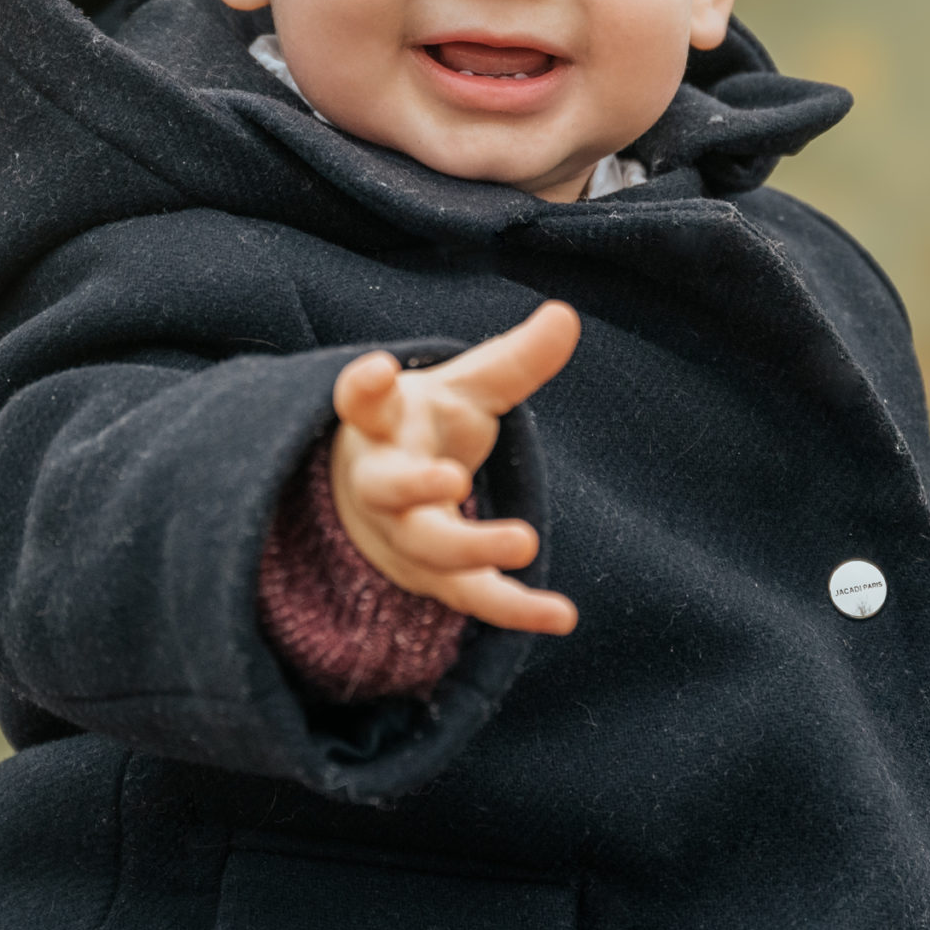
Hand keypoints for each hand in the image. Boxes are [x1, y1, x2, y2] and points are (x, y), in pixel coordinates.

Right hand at [329, 302, 580, 636]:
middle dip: (414, 485)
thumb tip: (568, 314)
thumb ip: (514, 361)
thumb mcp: (465, 389)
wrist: (377, 506)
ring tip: (525, 541)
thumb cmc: (426, 431)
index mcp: (383, 424)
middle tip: (452, 478)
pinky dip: (516, 609)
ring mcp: (404, 535)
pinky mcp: (435, 580)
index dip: (365, 387)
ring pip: (427, 547)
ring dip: (471, 547)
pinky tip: (562, 616)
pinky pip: (472, 597)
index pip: (361, 402)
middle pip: (387, 488)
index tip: (377, 369)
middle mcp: (382, 481)